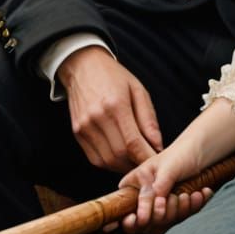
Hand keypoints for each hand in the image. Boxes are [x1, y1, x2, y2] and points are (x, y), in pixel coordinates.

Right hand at [59, 46, 161, 171]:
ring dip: (123, 167)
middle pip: (119, 155)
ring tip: (136, 161)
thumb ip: (148, 119)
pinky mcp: (77, 133)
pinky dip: (110, 163)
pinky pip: (95, 158)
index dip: (146, 157)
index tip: (158, 161)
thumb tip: (158, 145)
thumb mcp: (138, 90)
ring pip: (106, 161)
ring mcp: (84, 127)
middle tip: (149, 163)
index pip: (133, 142)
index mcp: (116, 105)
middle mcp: (97, 118)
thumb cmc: (114, 77)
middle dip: (136, 164)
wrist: (83, 67)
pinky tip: (120, 158)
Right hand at [118, 140, 209, 232]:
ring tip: (188, 194)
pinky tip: (199, 194)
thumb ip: (156, 190)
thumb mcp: (166, 170)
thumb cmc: (179, 155)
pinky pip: (182, 218)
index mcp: (133, 187)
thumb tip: (148, 210)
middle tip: (174, 198)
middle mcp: (143, 200)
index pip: (126, 214)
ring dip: (181, 210)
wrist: (199, 152)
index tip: (144, 219)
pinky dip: (192, 207)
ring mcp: (159, 207)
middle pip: (148, 223)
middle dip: (165, 213)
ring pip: (166, 222)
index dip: (135, 221)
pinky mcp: (174, 211)